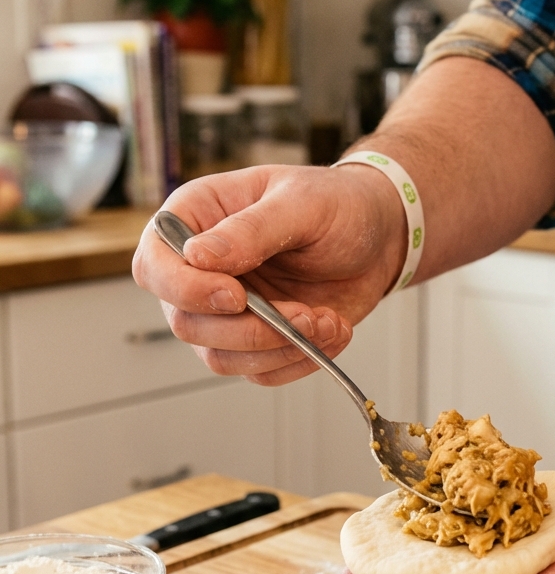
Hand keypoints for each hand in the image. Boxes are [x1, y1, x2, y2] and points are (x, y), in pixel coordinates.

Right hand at [132, 164, 405, 385]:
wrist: (380, 236)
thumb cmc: (338, 204)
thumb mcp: (301, 203)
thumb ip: (251, 229)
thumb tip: (197, 256)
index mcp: (196, 218)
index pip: (154, 266)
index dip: (185, 290)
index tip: (235, 296)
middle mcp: (200, 270)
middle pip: (186, 323)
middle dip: (250, 329)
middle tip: (305, 314)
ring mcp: (226, 310)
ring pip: (221, 356)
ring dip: (280, 348)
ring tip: (327, 321)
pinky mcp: (256, 339)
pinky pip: (260, 371)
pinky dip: (299, 360)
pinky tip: (333, 330)